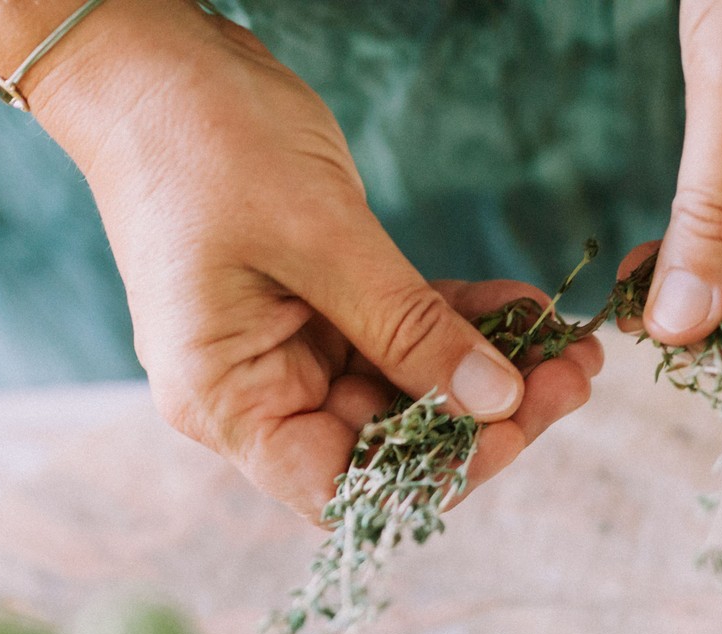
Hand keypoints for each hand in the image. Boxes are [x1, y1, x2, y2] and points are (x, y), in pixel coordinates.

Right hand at [28, 5, 601, 519]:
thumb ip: (408, 327)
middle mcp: (254, 392)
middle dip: (485, 415)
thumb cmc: (202, 141)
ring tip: (569, 345)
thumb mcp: (320, 237)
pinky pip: (399, 333)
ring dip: (487, 369)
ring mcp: (285, 349)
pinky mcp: (314, 305)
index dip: (433, 476)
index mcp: (228, 401)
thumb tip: (496, 402)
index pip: (340, 487)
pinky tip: (522, 305)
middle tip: (573, 376)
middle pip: (386, 444)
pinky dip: (458, 323)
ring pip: (405, 388)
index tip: (515, 429)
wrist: (148, 57)